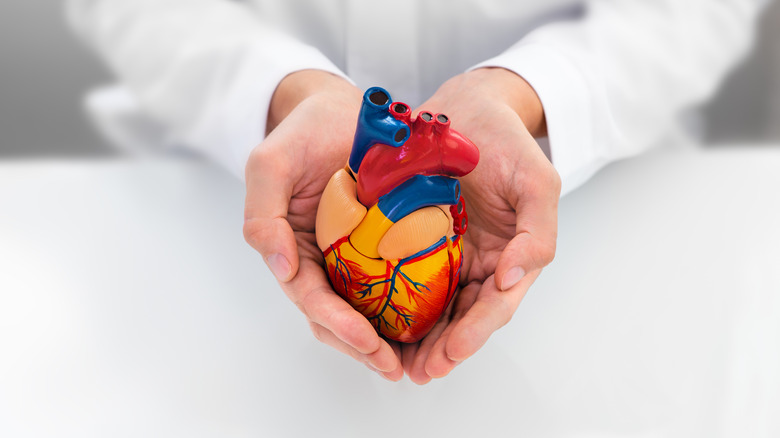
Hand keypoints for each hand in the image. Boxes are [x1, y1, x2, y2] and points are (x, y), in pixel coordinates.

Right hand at [243, 70, 403, 380]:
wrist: (344, 111)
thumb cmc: (303, 133)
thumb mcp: (271, 164)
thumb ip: (263, 213)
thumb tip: (279, 266)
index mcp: (294, 248)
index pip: (311, 296)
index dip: (336, 322)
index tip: (366, 341)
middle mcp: (324, 260)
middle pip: (338, 316)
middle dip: (363, 346)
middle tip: (395, 368)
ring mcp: (354, 256)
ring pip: (367, 309)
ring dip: (386, 340)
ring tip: (414, 363)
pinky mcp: (386, 245)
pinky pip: (395, 282)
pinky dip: (408, 308)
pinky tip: (432, 325)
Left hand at [400, 68, 560, 383]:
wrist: (467, 106)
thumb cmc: (507, 141)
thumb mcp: (537, 181)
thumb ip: (537, 232)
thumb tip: (512, 279)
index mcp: (510, 255)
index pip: (494, 305)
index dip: (473, 334)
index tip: (450, 356)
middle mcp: (476, 261)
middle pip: (460, 315)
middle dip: (441, 347)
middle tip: (417, 371)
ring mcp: (443, 250)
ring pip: (430, 304)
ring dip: (415, 335)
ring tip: (393, 360)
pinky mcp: (412, 235)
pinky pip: (402, 272)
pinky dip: (392, 299)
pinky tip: (373, 317)